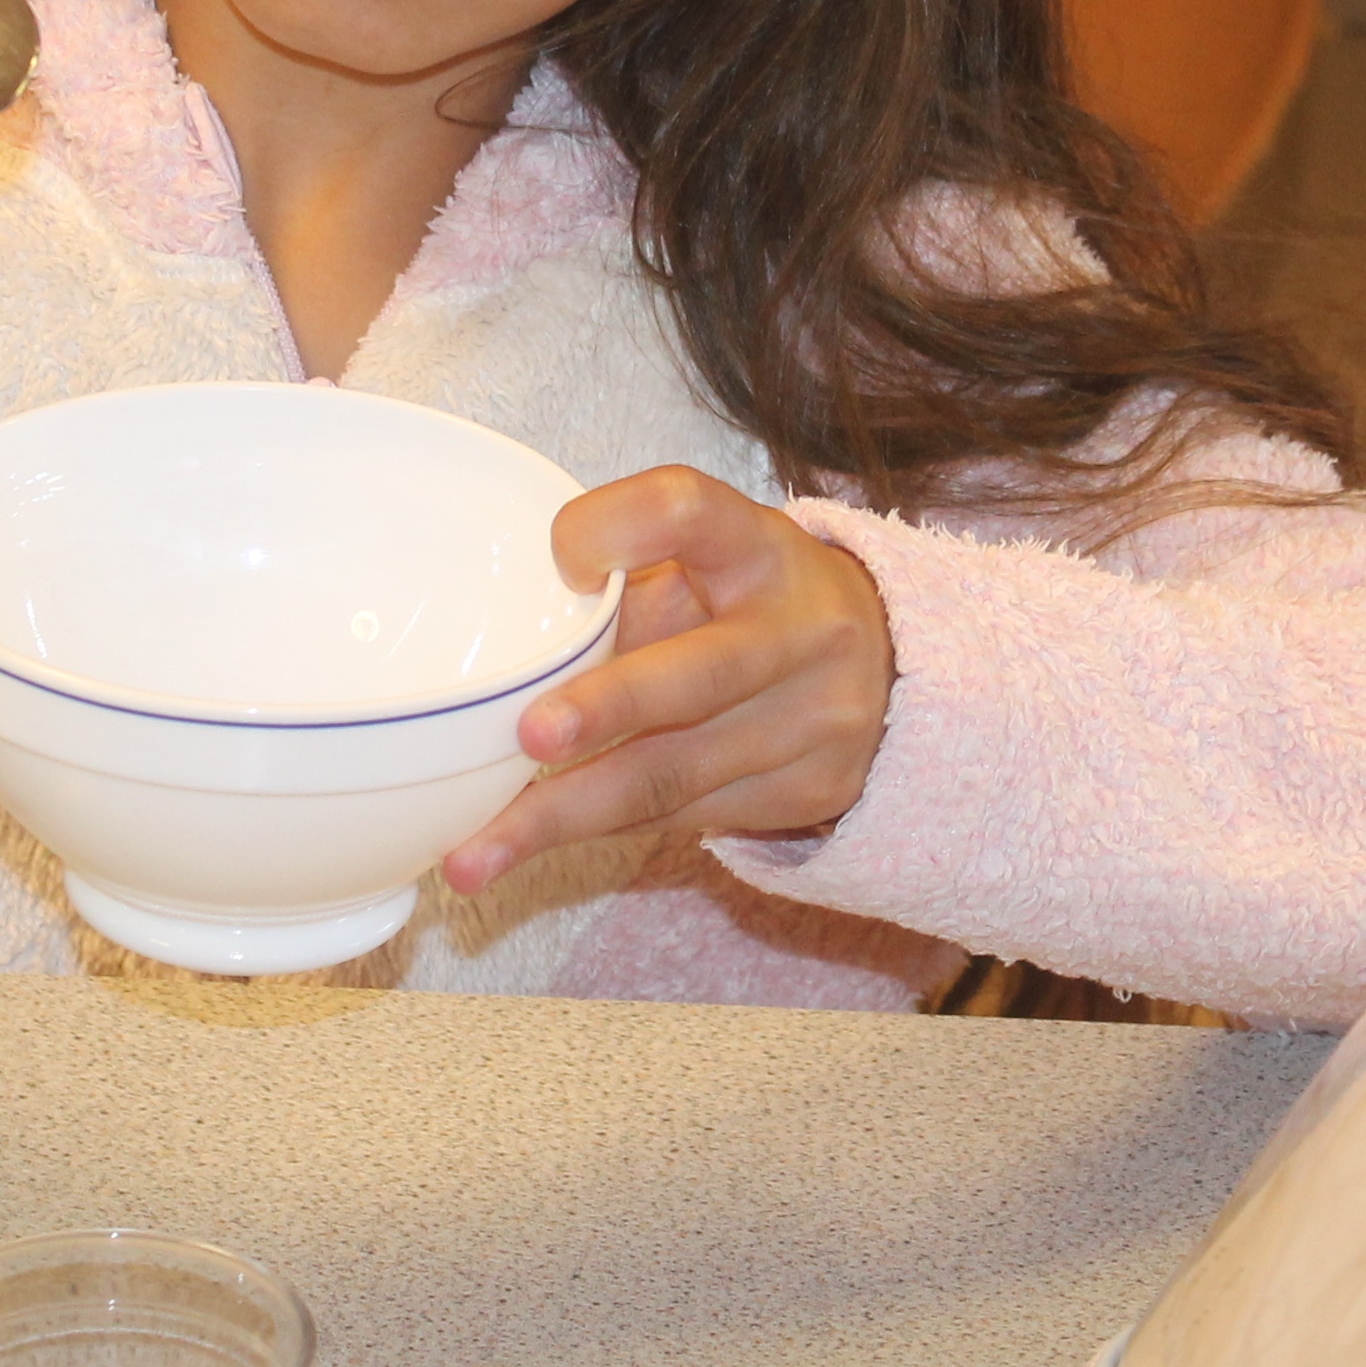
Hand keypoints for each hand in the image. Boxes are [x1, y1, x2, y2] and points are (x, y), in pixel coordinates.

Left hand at [438, 467, 894, 895]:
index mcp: (758, 547)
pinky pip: (680, 818)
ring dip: (564, 816)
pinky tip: (530, 846)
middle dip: (608, 710)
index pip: (687, 512)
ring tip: (475, 854)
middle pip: (697, 674)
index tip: (560, 556)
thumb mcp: (704, 565)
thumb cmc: (751, 603)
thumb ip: (620, 591)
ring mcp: (813, 722)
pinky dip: (597, 830)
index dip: (619, 527)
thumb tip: (493, 652)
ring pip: (674, 776)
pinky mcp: (807, 794)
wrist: (890, 670)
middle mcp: (800, 632)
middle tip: (528, 736)